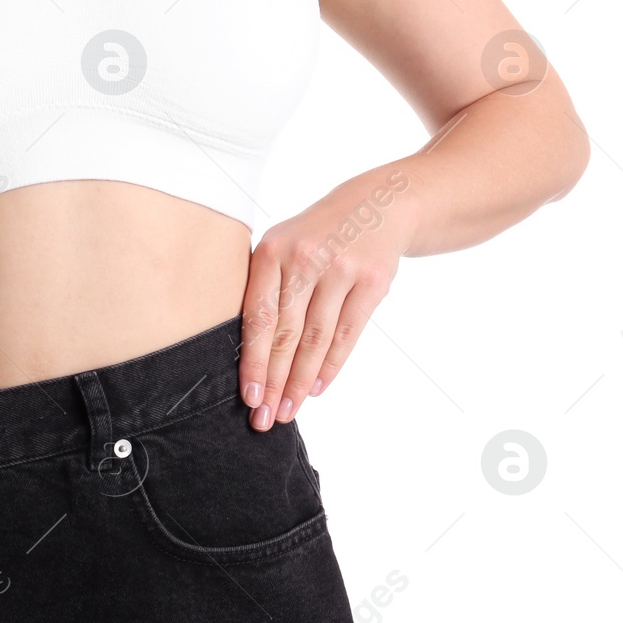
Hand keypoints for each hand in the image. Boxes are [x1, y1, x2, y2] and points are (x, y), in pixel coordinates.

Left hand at [238, 170, 414, 430]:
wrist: (377, 204)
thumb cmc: (315, 237)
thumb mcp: (281, 246)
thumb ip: (263, 289)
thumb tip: (245, 355)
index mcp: (272, 252)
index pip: (258, 318)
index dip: (253, 361)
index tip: (248, 397)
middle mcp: (305, 259)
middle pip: (286, 334)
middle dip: (273, 382)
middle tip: (265, 418)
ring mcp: (341, 269)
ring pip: (317, 339)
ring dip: (301, 382)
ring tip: (289, 410)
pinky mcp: (373, 281)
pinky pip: (348, 334)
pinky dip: (331, 366)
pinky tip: (317, 388)